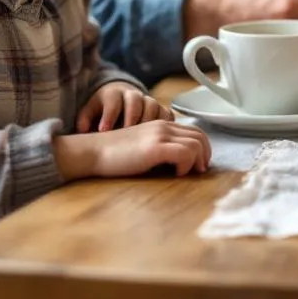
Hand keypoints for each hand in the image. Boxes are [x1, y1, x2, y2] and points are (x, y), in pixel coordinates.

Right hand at [54, 120, 211, 179]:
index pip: (195, 131)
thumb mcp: (142, 146)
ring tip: (186, 174)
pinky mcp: (154, 148)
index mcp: (161, 124)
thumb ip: (160, 147)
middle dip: (205, 155)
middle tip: (198, 171)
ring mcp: (160, 135)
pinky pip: (186, 153)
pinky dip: (186, 166)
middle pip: (200, 136)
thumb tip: (179, 163)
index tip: (197, 164)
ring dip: (197, 161)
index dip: (202, 148)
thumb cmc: (114, 155)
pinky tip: (176, 174)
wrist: (92, 151)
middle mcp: (164, 126)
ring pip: (197, 144)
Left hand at [77, 81, 172, 132]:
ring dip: (148, 121)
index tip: (104, 130)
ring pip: (152, 105)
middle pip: (135, 100)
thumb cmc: (102, 111)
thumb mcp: (91, 111)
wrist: (118, 99)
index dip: (109, 114)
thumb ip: (85, 118)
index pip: (113, 100)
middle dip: (131, 116)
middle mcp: (132, 94)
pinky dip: (165, 123)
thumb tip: (83, 129)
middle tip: (126, 132)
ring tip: (143, 138)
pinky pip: (166, 112)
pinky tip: (162, 137)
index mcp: (113, 93)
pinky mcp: (159, 108)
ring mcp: (147, 100)